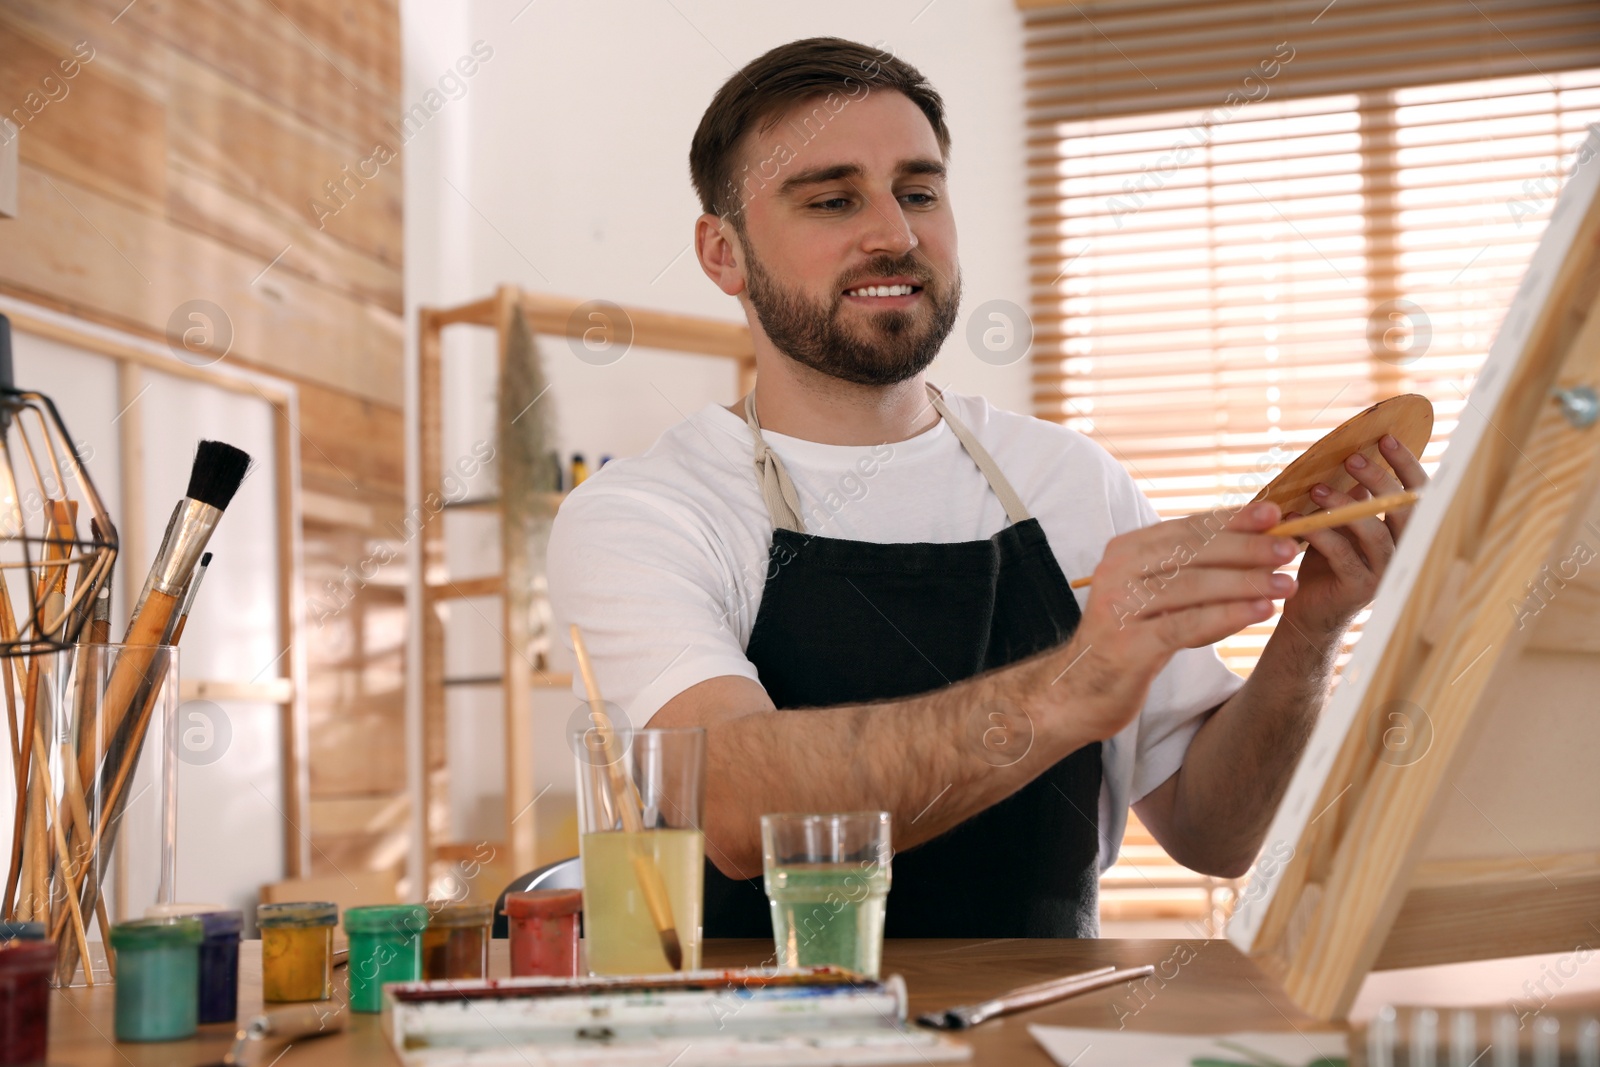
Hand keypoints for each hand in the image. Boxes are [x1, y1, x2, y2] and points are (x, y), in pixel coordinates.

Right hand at [1035, 502, 1298, 741]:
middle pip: (1191, 552)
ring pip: (1192, 586)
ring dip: (1245, 582)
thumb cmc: (1129, 639)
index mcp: (1124, 551)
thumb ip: (1189, 570)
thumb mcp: (1153, 596)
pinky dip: (1227, 615)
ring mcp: (1120, 608)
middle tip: (1288, 549)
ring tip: (1285, 583)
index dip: (1232, 519)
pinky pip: (1186, 625)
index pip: (1185, 528)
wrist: (1080, 691)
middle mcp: (1117, 572)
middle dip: (1245, 548)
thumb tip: (1252, 545)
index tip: (1274, 514)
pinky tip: (1261, 611)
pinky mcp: (1129, 645)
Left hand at [1280, 434, 1429, 636]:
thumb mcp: (1341, 523)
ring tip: (1317, 489)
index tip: (1386, 438)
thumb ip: (1354, 497)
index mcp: (1403, 531)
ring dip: (1344, 506)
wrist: (1310, 610)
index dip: (1407, 465)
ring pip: (1374, 531)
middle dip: (1380, 479)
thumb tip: (1353, 457)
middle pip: (1404, 509)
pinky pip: (1342, 554)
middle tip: (1352, 460)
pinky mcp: (1360, 588)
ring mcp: (1384, 572)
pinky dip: (1319, 533)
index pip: (1419, 494)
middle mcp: (1403, 551)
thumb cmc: (1327, 561)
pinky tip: (1296, 519)